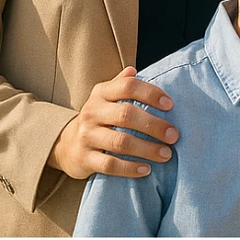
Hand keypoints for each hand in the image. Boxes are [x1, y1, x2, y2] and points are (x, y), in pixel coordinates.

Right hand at [47, 66, 177, 179]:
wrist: (66, 144)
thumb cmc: (98, 117)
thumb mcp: (106, 96)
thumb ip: (121, 83)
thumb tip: (134, 70)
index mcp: (101, 93)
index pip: (128, 87)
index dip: (151, 94)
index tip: (170, 105)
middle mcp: (92, 112)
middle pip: (127, 115)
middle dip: (154, 125)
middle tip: (174, 135)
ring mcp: (87, 136)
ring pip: (121, 142)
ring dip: (147, 149)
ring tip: (166, 154)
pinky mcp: (84, 159)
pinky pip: (110, 165)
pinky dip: (130, 168)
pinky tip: (146, 169)